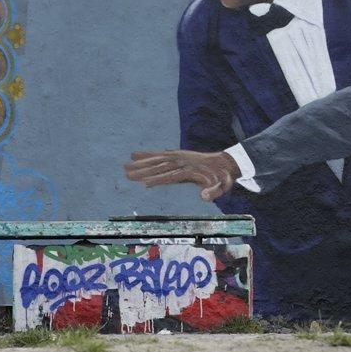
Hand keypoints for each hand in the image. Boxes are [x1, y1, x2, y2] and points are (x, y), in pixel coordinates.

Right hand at [124, 149, 238, 201]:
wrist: (225, 162)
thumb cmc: (223, 177)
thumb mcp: (223, 186)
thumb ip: (214, 192)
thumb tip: (203, 197)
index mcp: (192, 171)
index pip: (172, 176)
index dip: (159, 180)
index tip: (144, 184)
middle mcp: (183, 162)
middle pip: (160, 167)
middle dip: (143, 171)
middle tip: (127, 175)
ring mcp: (179, 157)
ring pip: (157, 160)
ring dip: (141, 163)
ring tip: (125, 167)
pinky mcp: (177, 154)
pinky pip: (159, 154)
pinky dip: (147, 154)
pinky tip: (134, 155)